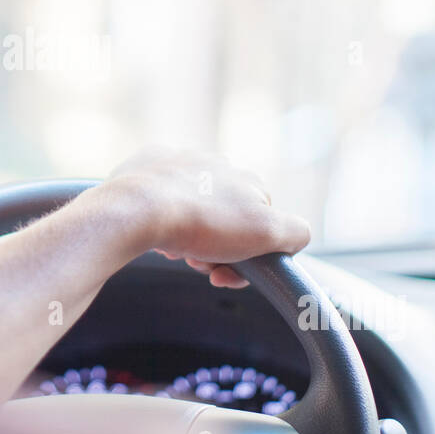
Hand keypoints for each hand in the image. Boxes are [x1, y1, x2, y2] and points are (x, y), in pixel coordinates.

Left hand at [104, 146, 310, 287]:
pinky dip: (158, 217)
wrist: (137, 210)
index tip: (226, 272)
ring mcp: (177, 161)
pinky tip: (154, 231)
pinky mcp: (143, 166)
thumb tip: (297, 235)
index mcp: (246, 178)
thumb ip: (295, 232)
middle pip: (223, 219)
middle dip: (216, 248)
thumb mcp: (266, 232)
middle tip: (198, 264)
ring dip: (187, 238)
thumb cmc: (201, 223)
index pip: (259, 223)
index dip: (247, 255)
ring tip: (174, 250)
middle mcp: (214, 163)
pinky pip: (157, 197)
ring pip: (190, 210)